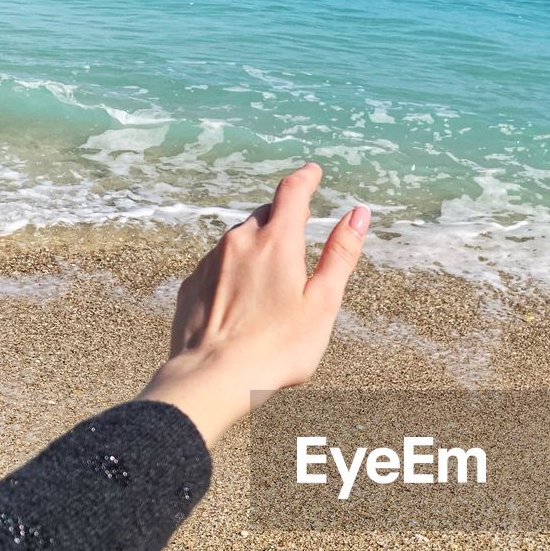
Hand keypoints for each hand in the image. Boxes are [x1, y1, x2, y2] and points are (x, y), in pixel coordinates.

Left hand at [139, 163, 368, 447]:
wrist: (214, 378)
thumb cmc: (277, 348)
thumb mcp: (322, 303)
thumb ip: (340, 255)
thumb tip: (357, 214)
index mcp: (276, 242)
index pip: (292, 192)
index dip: (305, 178)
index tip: (313, 172)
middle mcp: (239, 242)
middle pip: (264, 215)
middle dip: (282, 217)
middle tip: (297, 230)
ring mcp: (210, 263)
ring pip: (238, 240)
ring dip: (256, 245)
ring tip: (270, 274)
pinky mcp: (192, 286)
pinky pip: (217, 265)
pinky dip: (233, 270)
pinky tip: (241, 298)